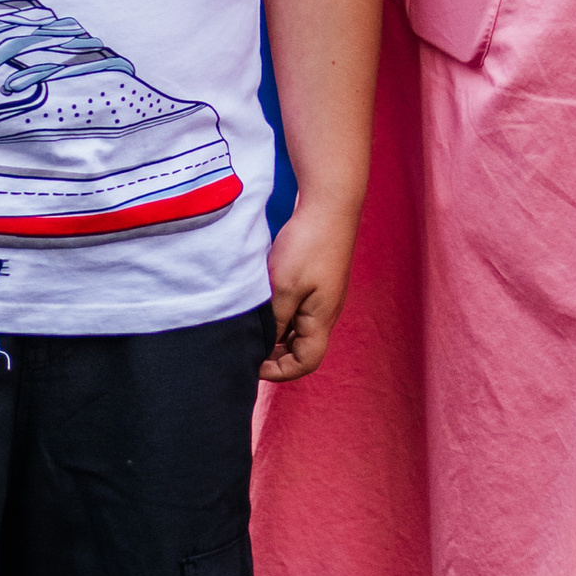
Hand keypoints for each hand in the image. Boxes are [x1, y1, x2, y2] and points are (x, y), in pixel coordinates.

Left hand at [262, 195, 361, 384]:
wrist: (329, 204)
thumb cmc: (308, 245)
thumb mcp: (283, 288)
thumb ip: (274, 322)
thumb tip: (265, 347)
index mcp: (321, 319)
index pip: (306, 363)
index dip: (279, 371)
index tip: (252, 362)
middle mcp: (325, 313)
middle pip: (301, 349)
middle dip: (274, 353)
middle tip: (246, 344)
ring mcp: (322, 297)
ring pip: (297, 328)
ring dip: (274, 330)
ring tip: (250, 321)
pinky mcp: (317, 281)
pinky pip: (297, 308)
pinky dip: (279, 312)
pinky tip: (261, 299)